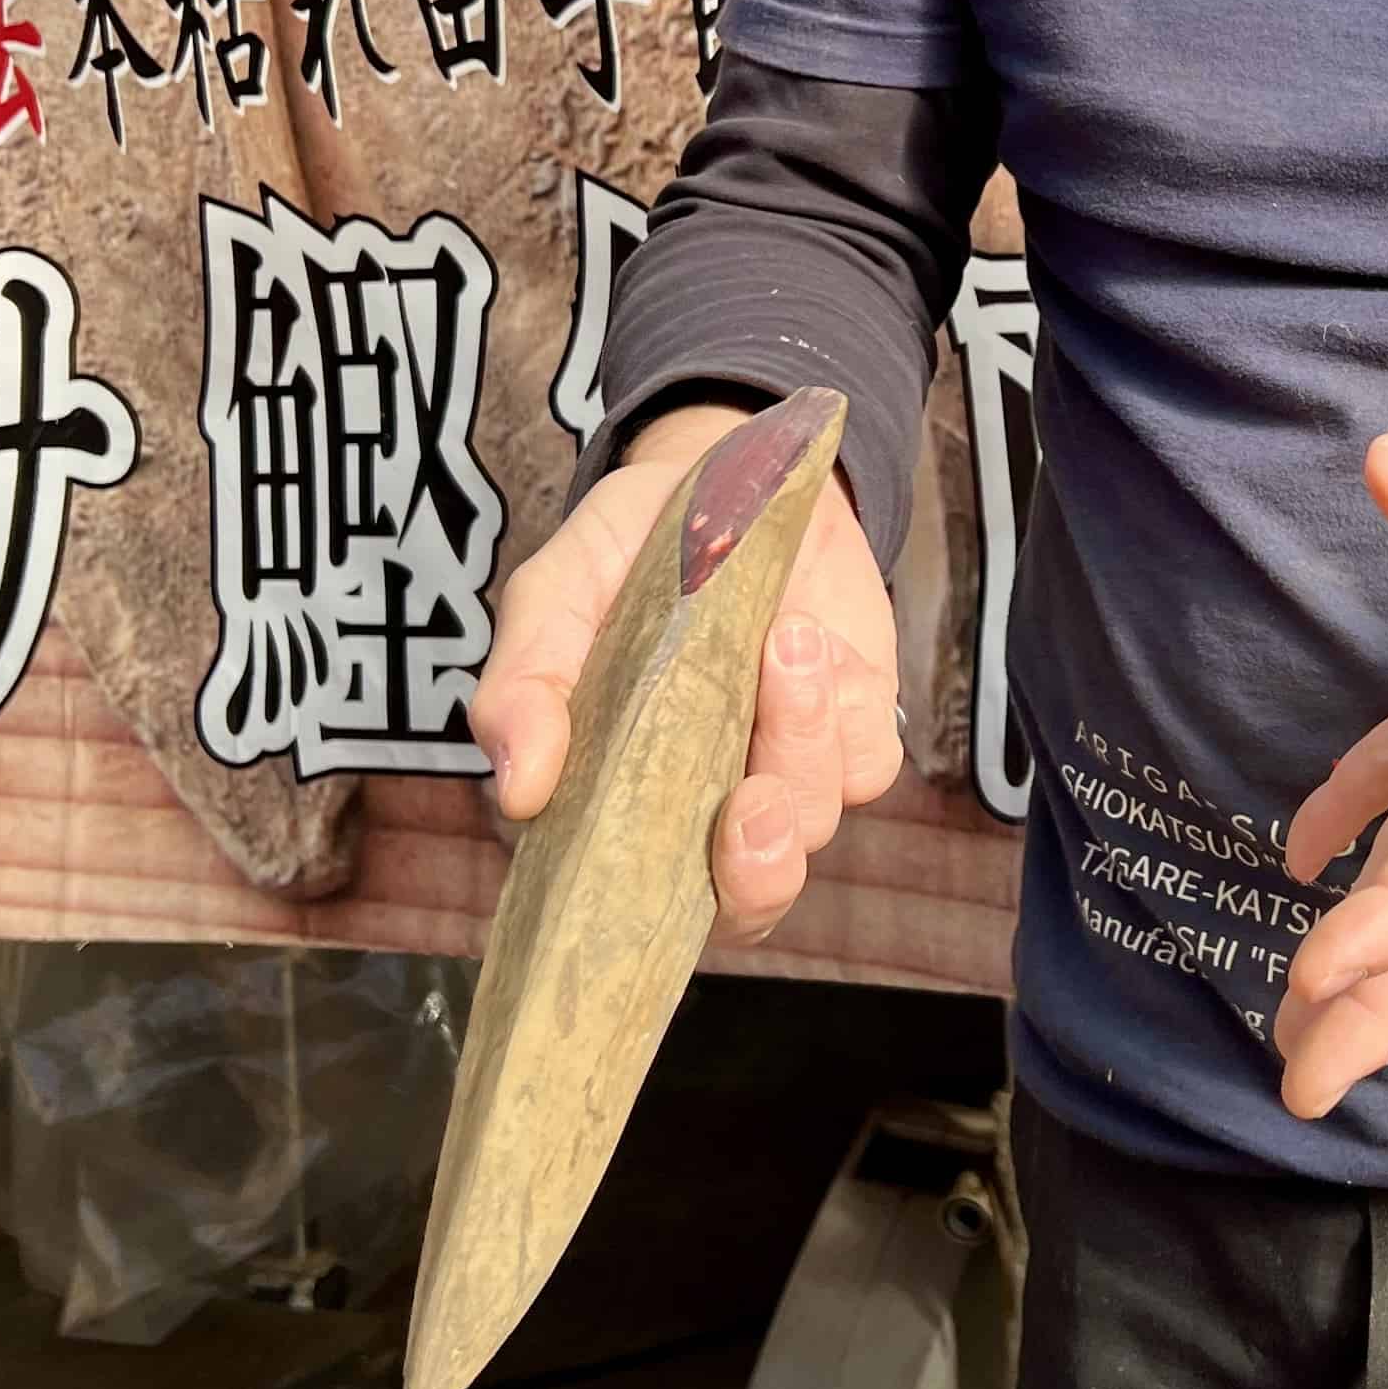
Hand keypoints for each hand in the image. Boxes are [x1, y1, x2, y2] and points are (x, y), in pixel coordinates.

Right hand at [469, 400, 902, 937]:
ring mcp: (785, 771)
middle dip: (754, 871)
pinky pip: (866, 759)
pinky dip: (843, 706)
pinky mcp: (854, 731)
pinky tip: (806, 638)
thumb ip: (528, 685)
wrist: (728, 469)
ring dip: (798, 737)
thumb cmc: (626, 552)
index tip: (650, 880)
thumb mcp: (554, 596)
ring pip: (812, 817)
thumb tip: (521, 790)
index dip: (644, 919)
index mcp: (620, 801)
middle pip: (746, 900)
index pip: (634, 908)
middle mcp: (706, 808)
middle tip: (748, 805)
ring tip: (780, 637)